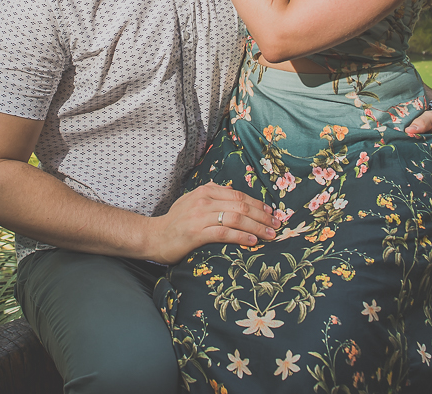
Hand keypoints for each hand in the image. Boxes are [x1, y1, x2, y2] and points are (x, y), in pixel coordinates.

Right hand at [144, 182, 280, 264]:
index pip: (238, 195)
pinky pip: (224, 233)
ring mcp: (200, 216)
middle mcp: (204, 200)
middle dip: (263, 215)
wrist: (154, 237)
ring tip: (270, 235)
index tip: (271, 213)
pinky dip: (242, 236)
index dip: (258, 204)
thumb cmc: (175, 222)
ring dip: (257, 227)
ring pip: (236, 218)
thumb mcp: (191, 201)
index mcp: (205, 190)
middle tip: (277, 225)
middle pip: (241, 206)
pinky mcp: (196, 233)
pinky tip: (253, 241)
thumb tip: (228, 191)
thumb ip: (210, 195)